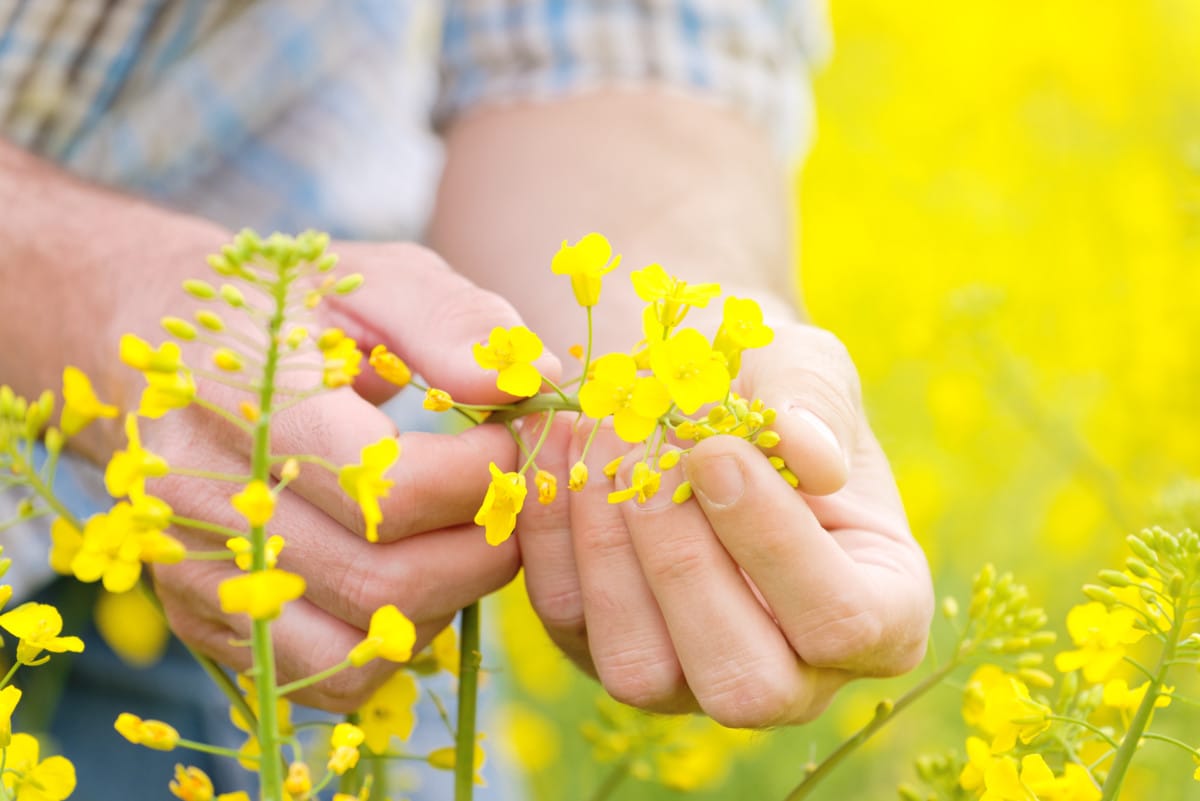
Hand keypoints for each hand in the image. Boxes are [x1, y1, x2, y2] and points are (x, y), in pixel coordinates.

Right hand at [145, 241, 555, 710]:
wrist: (159, 348)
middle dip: (484, 545)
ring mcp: (195, 571)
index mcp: (244, 401)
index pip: (388, 489)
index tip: (513, 441)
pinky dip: (395, 640)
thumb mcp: (370, 278)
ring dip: (449, 598)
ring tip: (464, 530)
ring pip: (363, 643)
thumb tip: (531, 382)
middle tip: (511, 497)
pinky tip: (413, 571)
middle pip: (383, 581)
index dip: (481, 477)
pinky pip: (328, 673)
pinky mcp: (204, 618)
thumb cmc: (285, 310)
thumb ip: (451, 320)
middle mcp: (201, 500)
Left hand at [517, 322, 932, 726]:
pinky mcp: (605, 653)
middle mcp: (794, 674)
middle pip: (742, 683)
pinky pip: (567, 620)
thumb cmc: (773, 388)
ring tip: (603, 438)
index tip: (717, 450)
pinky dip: (552, 532)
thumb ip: (815, 401)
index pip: (842, 622)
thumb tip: (810, 454)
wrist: (698, 396)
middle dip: (684, 564)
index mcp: (883, 615)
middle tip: (652, 454)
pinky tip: (558, 448)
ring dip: (609, 549)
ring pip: (641, 670)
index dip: (774, 542)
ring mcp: (693, 680)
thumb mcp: (808, 367)